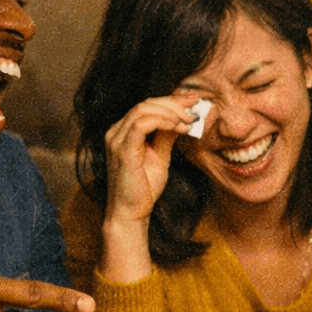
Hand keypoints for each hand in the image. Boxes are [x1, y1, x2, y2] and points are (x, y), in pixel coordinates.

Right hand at [103, 93, 200, 226]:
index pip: (147, 106)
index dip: (171, 100)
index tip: (194, 100)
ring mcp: (117, 139)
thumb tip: (182, 119)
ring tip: (188, 121)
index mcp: (124, 131)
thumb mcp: (160, 155)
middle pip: (146, 104)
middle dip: (174, 103)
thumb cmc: (143, 187)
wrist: (131, 212)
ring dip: (170, 112)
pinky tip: (177, 127)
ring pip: (143, 109)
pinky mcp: (122, 150)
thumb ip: (167, 136)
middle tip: (195, 108)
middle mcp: (116, 131)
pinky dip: (161, 121)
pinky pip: (141, 125)